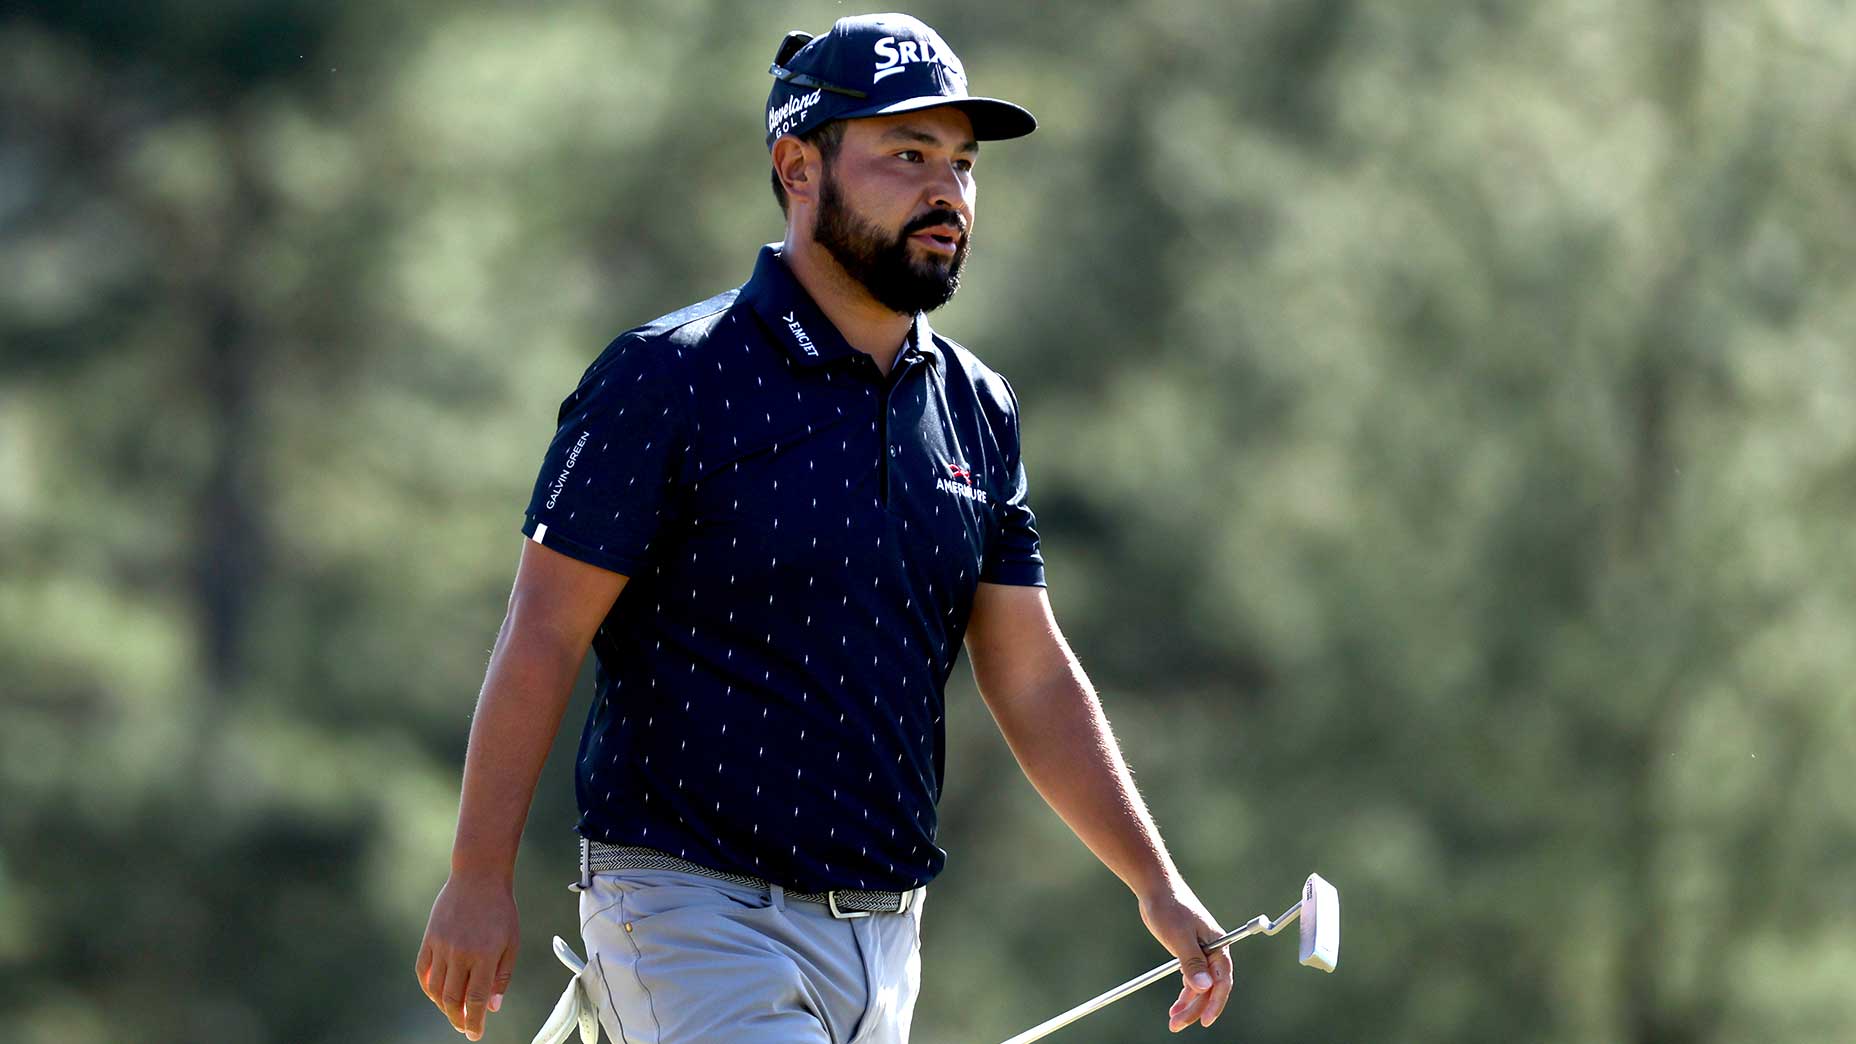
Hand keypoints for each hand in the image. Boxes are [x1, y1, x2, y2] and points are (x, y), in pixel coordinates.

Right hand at [415, 872, 520, 1040]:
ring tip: (453, 1011)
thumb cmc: (500, 910)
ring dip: (444, 1005)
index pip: (475, 1000)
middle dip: (457, 1018)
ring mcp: (442, 945)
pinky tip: (437, 993)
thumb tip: (491, 1007)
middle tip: (463, 1026)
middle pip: (452, 999)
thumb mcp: (511, 942)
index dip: (473, 1021)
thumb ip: (501, 976)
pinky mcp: (429, 938)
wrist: (479, 876)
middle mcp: (461, 953)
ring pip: (436, 988)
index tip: (474, 1034)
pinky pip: (423, 971)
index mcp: (485, 955)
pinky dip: (428, 987)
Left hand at [1138, 885, 1233, 1032]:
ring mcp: (1201, 953)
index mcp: (1218, 945)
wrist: (1156, 888)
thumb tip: (1204, 987)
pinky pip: (1191, 978)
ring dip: (1188, 1004)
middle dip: (1196, 1008)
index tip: (1206, 1021)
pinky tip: (1176, 1006)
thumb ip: (1192, 963)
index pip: (1223, 981)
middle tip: (1177, 1024)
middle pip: (1210, 987)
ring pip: (1200, 986)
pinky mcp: (1188, 952)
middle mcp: (1213, 951)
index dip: (1216, 1002)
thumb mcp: (1179, 937)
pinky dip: (1184, 993)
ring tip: (1174, 1021)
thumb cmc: (1170, 907)